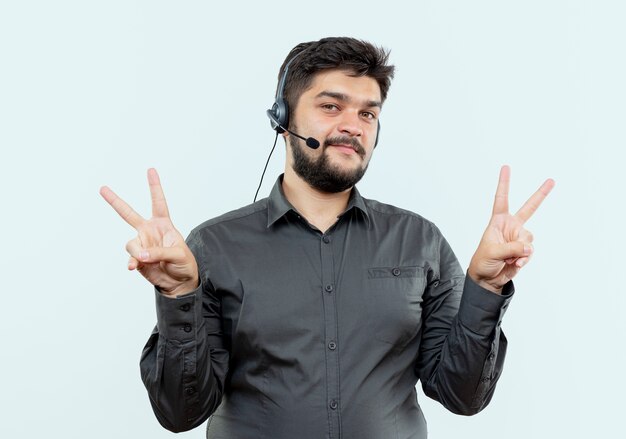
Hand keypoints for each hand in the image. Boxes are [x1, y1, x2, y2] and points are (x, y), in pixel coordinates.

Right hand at [100, 168, 198, 296]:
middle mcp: (149, 231)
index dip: (154, 186)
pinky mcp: (137, 258)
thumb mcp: (178, 254)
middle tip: (102, 188)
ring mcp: (142, 244)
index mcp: (163, 224)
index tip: (151, 170)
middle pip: (129, 214)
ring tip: (147, 259)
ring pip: (131, 243)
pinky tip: (133, 266)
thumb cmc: (184, 264)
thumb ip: (160, 252)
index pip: (158, 202)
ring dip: (138, 252)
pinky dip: (132, 261)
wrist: (179, 282)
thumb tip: (141, 254)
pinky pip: (130, 257)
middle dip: (115, 201)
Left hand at [468, 166, 554, 293]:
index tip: (506, 167)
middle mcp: (511, 226)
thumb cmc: (483, 261)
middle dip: (541, 194)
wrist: (487, 278)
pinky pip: (530, 252)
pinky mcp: (525, 250)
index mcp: (498, 221)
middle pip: (529, 208)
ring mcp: (519, 238)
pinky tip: (515, 264)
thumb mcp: (492, 252)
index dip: (504, 183)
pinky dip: (524, 259)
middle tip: (552, 180)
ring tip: (509, 258)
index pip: (501, 199)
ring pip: (529, 238)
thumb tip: (528, 246)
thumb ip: (511, 248)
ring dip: (521, 250)